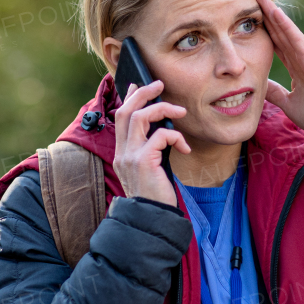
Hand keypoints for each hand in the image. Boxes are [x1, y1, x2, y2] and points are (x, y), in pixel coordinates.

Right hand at [112, 80, 189, 205]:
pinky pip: (160, 136)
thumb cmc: (155, 195)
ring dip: (162, 108)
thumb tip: (163, 129)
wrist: (151, 219)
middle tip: (159, 84)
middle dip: (143, 93)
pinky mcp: (143, 162)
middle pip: (126, 111)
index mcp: (122, 153)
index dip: (129, 98)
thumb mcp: (150, 169)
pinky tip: (184, 147)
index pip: (120, 117)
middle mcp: (122, 152)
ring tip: (180, 111)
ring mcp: (130, 157)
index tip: (139, 85)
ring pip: (140, 117)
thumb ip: (151, 149)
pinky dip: (175, 136)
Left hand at [258, 0, 303, 134]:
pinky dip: (285, 25)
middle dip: (267, 16)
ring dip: (273, 13)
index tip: (252, 18)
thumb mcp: (288, 102)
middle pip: (281, 32)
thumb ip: (275, 92)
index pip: (278, 44)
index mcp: (297, 67)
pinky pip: (296, 38)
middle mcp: (302, 58)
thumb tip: (260, 85)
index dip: (266, 30)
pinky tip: (275, 12)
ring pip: (287, 30)